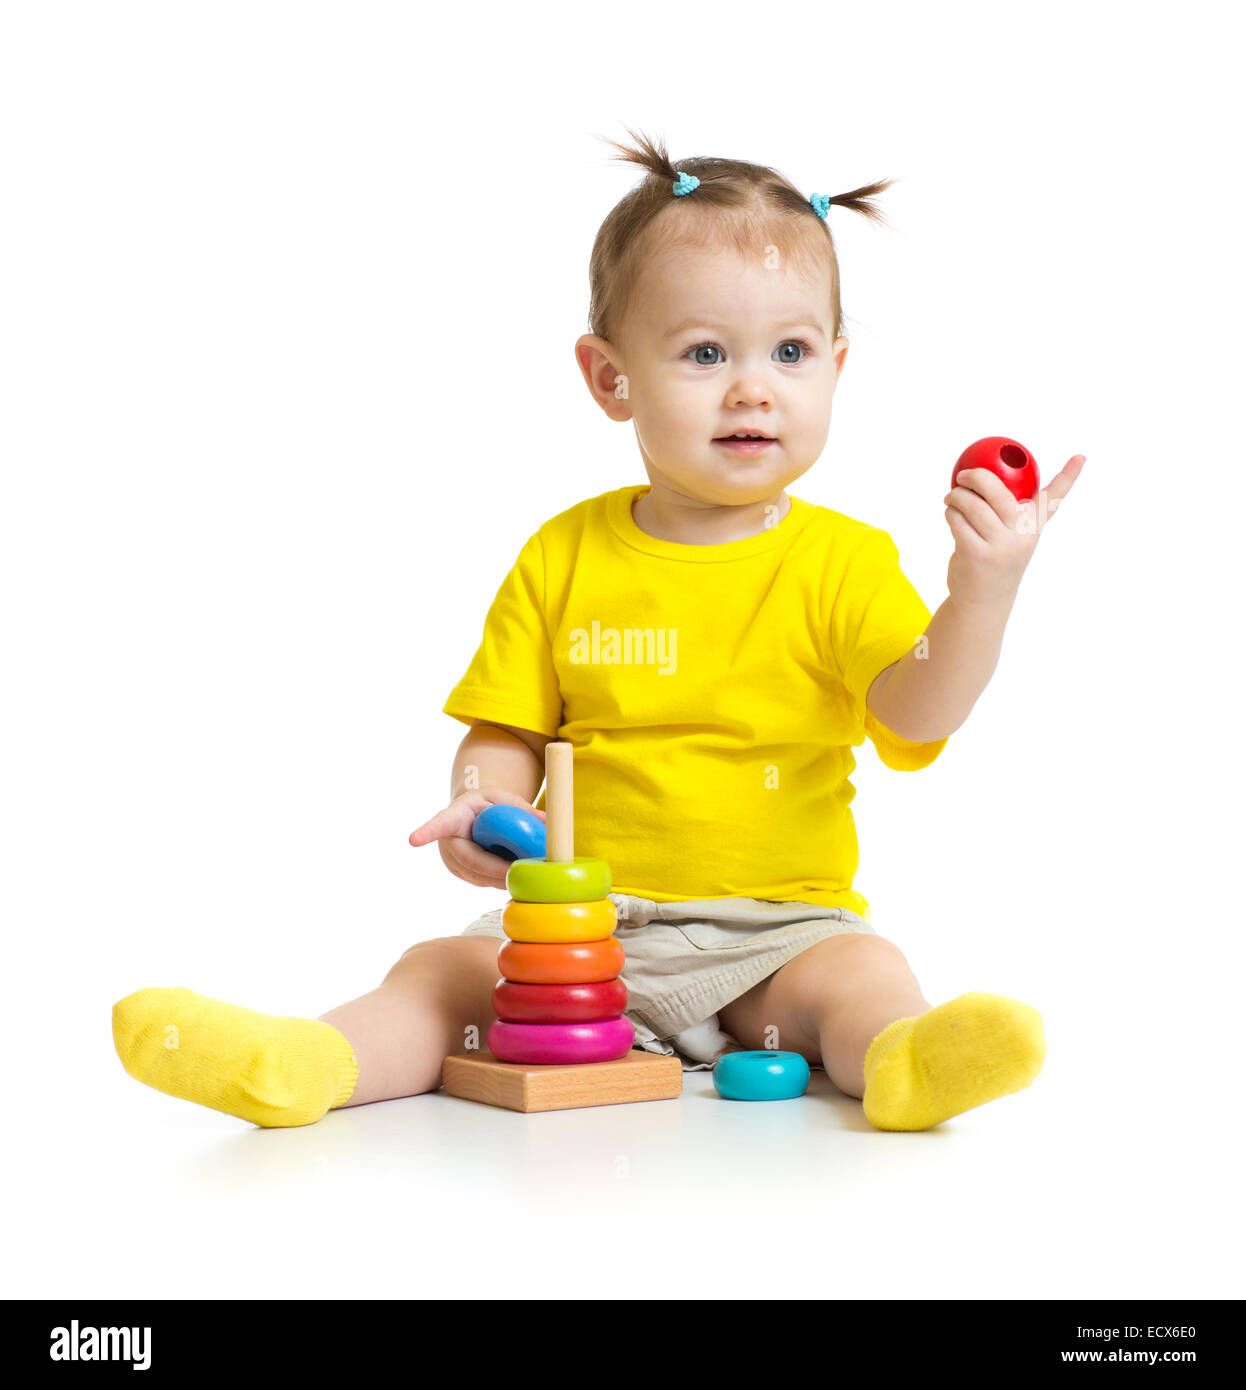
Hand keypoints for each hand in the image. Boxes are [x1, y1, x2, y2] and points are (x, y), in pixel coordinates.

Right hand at [409, 789, 546, 888]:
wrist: (474, 816)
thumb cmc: (487, 804)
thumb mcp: (502, 797)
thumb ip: (521, 808)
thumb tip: (546, 821)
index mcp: (453, 817)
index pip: (439, 825)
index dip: (427, 832)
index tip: (413, 839)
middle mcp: (448, 843)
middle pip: (470, 860)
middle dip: (496, 870)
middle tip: (523, 871)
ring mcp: (454, 863)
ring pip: (479, 876)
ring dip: (503, 877)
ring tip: (530, 871)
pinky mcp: (465, 875)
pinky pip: (485, 880)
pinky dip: (503, 879)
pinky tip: (521, 873)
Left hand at [944, 454, 1085, 611]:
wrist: (984, 598)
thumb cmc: (996, 557)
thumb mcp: (1012, 536)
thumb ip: (1009, 511)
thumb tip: (985, 475)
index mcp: (1034, 525)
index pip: (1053, 497)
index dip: (1068, 476)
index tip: (1081, 456)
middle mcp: (1022, 535)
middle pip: (998, 492)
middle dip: (977, 477)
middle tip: (963, 476)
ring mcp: (999, 545)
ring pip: (972, 505)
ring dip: (956, 496)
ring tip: (951, 498)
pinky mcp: (975, 553)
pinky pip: (958, 521)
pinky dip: (951, 513)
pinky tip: (951, 514)